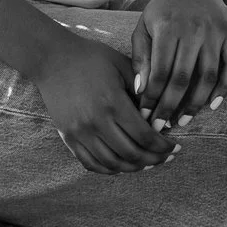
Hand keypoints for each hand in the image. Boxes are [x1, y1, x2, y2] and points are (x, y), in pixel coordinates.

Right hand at [25, 27, 175, 175]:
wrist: (52, 59)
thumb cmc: (91, 57)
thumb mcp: (122, 65)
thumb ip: (144, 89)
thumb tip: (162, 115)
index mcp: (113, 103)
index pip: (145, 136)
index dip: (163, 147)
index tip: (175, 148)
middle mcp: (96, 122)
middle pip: (131, 154)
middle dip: (154, 160)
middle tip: (165, 158)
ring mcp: (80, 132)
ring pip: (112, 164)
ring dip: (134, 168)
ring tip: (147, 164)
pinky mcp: (68, 137)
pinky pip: (91, 163)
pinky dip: (109, 170)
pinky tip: (122, 166)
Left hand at [132, 0, 226, 127]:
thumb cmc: (163, 10)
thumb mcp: (144, 27)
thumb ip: (141, 57)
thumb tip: (140, 91)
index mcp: (167, 27)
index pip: (160, 71)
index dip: (152, 98)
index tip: (146, 117)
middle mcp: (192, 30)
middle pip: (182, 78)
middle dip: (170, 107)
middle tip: (162, 127)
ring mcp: (215, 32)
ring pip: (207, 77)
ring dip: (195, 104)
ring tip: (184, 120)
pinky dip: (224, 88)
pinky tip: (213, 105)